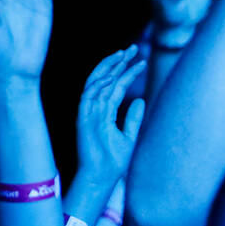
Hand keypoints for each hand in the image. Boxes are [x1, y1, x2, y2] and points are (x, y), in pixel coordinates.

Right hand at [76, 46, 146, 185]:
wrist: (102, 177)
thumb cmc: (113, 161)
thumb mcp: (129, 137)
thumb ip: (133, 119)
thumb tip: (141, 99)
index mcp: (104, 110)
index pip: (115, 84)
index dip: (126, 71)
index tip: (140, 60)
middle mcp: (94, 107)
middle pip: (105, 78)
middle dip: (118, 62)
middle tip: (133, 48)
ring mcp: (87, 111)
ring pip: (96, 82)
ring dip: (109, 67)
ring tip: (124, 54)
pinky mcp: (82, 117)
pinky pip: (89, 95)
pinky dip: (98, 84)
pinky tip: (111, 75)